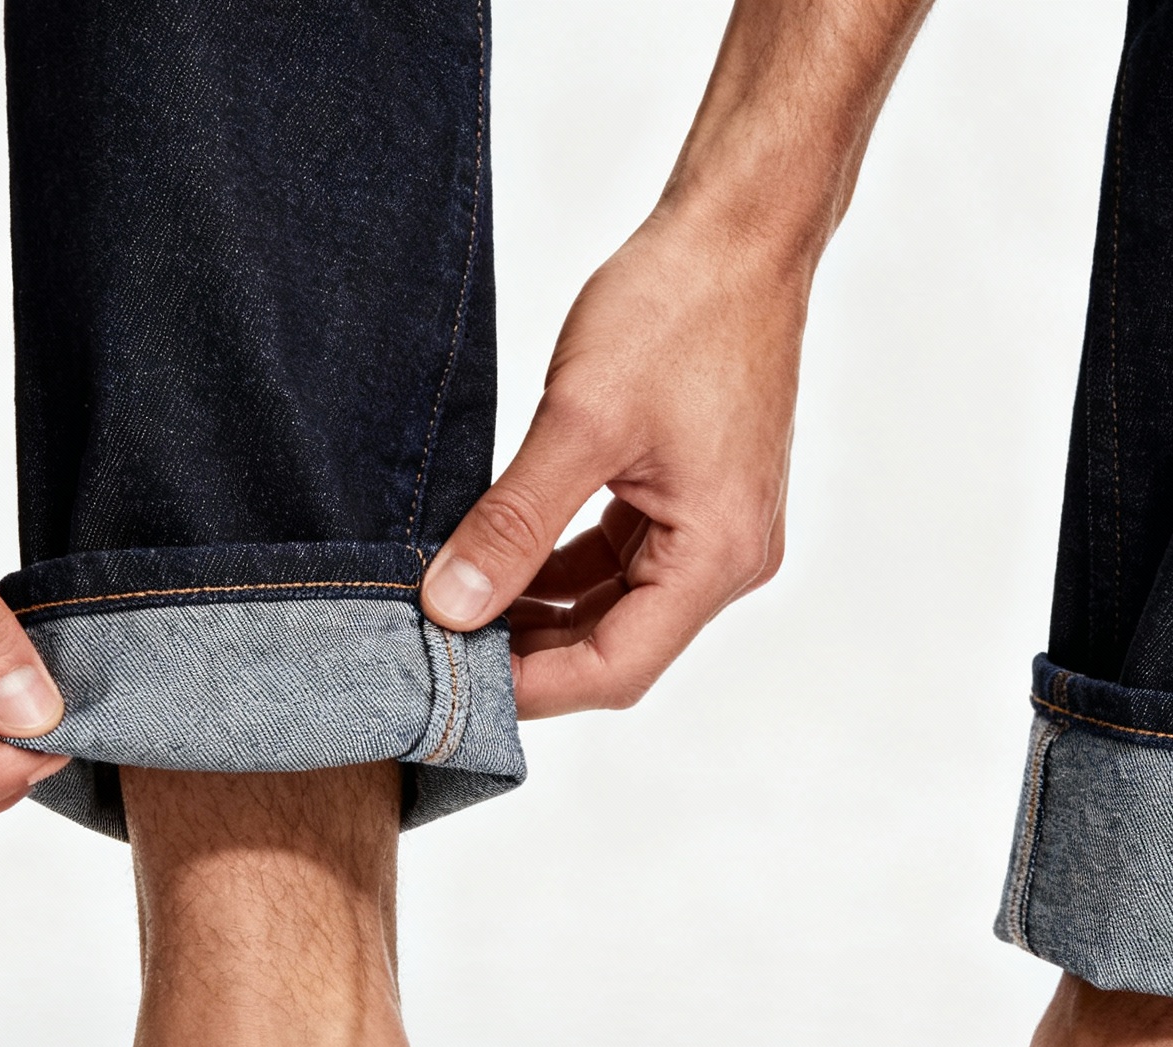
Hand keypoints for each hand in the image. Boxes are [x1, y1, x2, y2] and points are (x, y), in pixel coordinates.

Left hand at [420, 210, 800, 717]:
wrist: (739, 234)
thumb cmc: (679, 309)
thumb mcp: (580, 420)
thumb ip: (514, 523)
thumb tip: (452, 606)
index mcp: (719, 554)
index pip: (617, 667)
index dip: (529, 687)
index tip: (447, 681)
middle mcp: (731, 557)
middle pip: (617, 646)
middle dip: (527, 652)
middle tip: (433, 641)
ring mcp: (717, 529)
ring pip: (615, 606)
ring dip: (539, 609)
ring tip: (455, 599)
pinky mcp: (696, 499)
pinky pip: (623, 559)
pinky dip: (563, 565)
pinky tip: (501, 555)